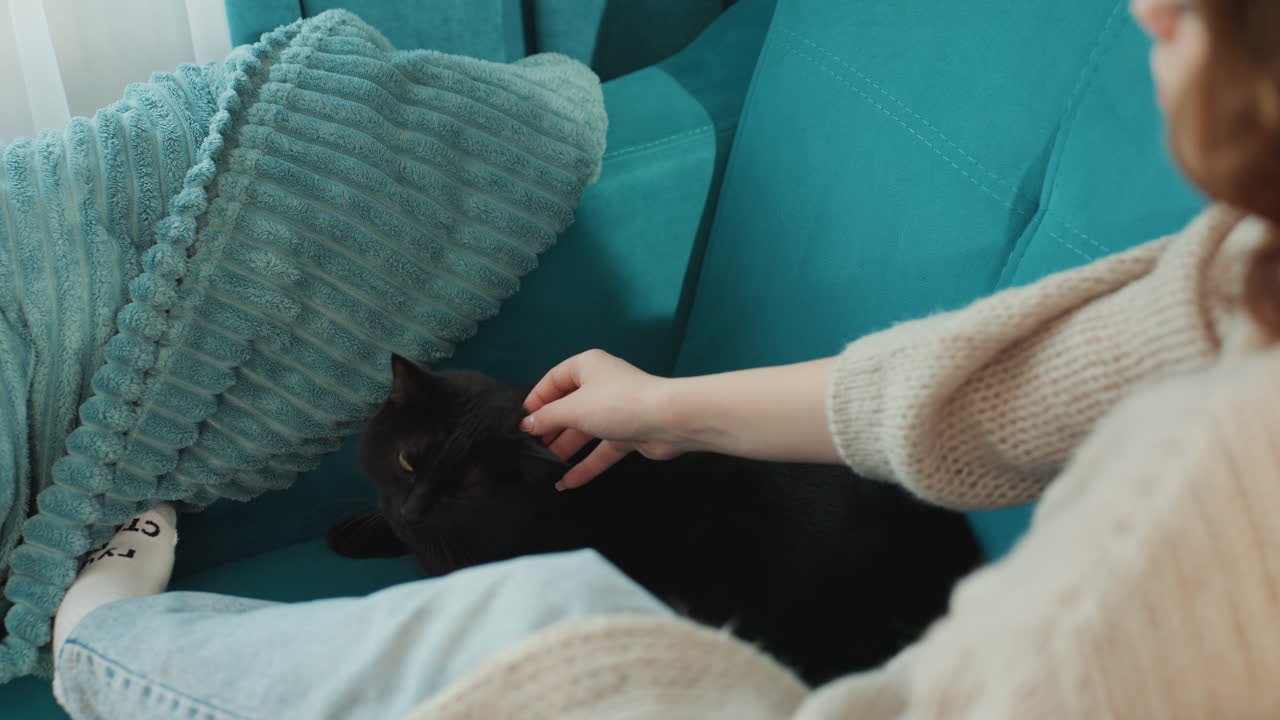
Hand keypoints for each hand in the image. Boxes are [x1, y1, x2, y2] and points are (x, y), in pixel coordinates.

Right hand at [522, 350, 684, 489]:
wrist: (668, 421)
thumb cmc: (616, 405)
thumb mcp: (574, 409)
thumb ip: (548, 418)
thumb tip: (527, 424)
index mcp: (587, 367)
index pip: (554, 380)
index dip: (537, 400)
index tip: (522, 422)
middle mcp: (600, 385)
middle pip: (568, 407)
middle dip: (550, 429)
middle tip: (530, 449)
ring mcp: (615, 411)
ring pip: (584, 431)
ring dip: (565, 449)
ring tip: (543, 467)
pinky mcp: (627, 434)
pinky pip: (601, 450)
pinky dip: (585, 465)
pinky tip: (566, 482)